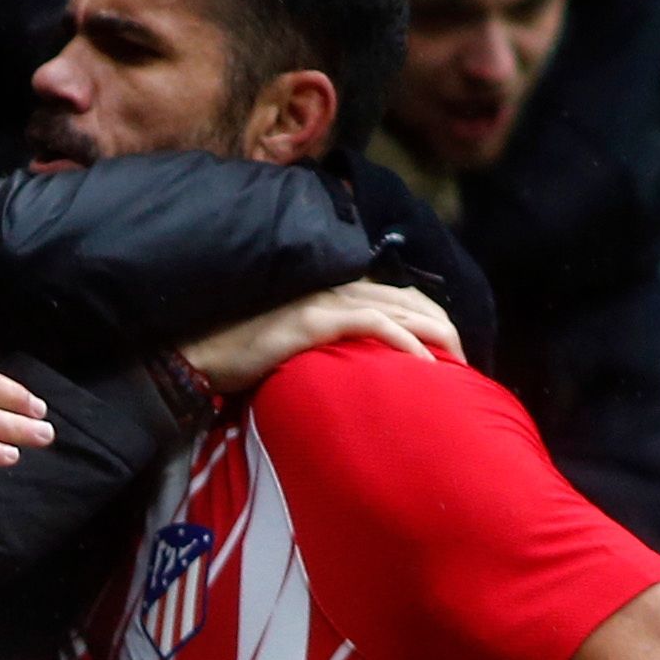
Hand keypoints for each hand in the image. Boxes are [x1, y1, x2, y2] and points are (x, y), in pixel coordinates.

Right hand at [181, 282, 460, 394]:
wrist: (196, 356)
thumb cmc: (237, 356)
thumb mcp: (292, 345)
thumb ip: (325, 345)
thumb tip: (355, 372)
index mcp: (328, 291)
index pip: (397, 295)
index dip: (429, 318)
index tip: (447, 352)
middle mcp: (330, 288)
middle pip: (409, 298)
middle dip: (443, 327)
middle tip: (463, 363)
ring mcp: (321, 302)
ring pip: (399, 307)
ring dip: (435, 335)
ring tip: (456, 363)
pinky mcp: (311, 321)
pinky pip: (373, 324)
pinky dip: (405, 342)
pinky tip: (426, 364)